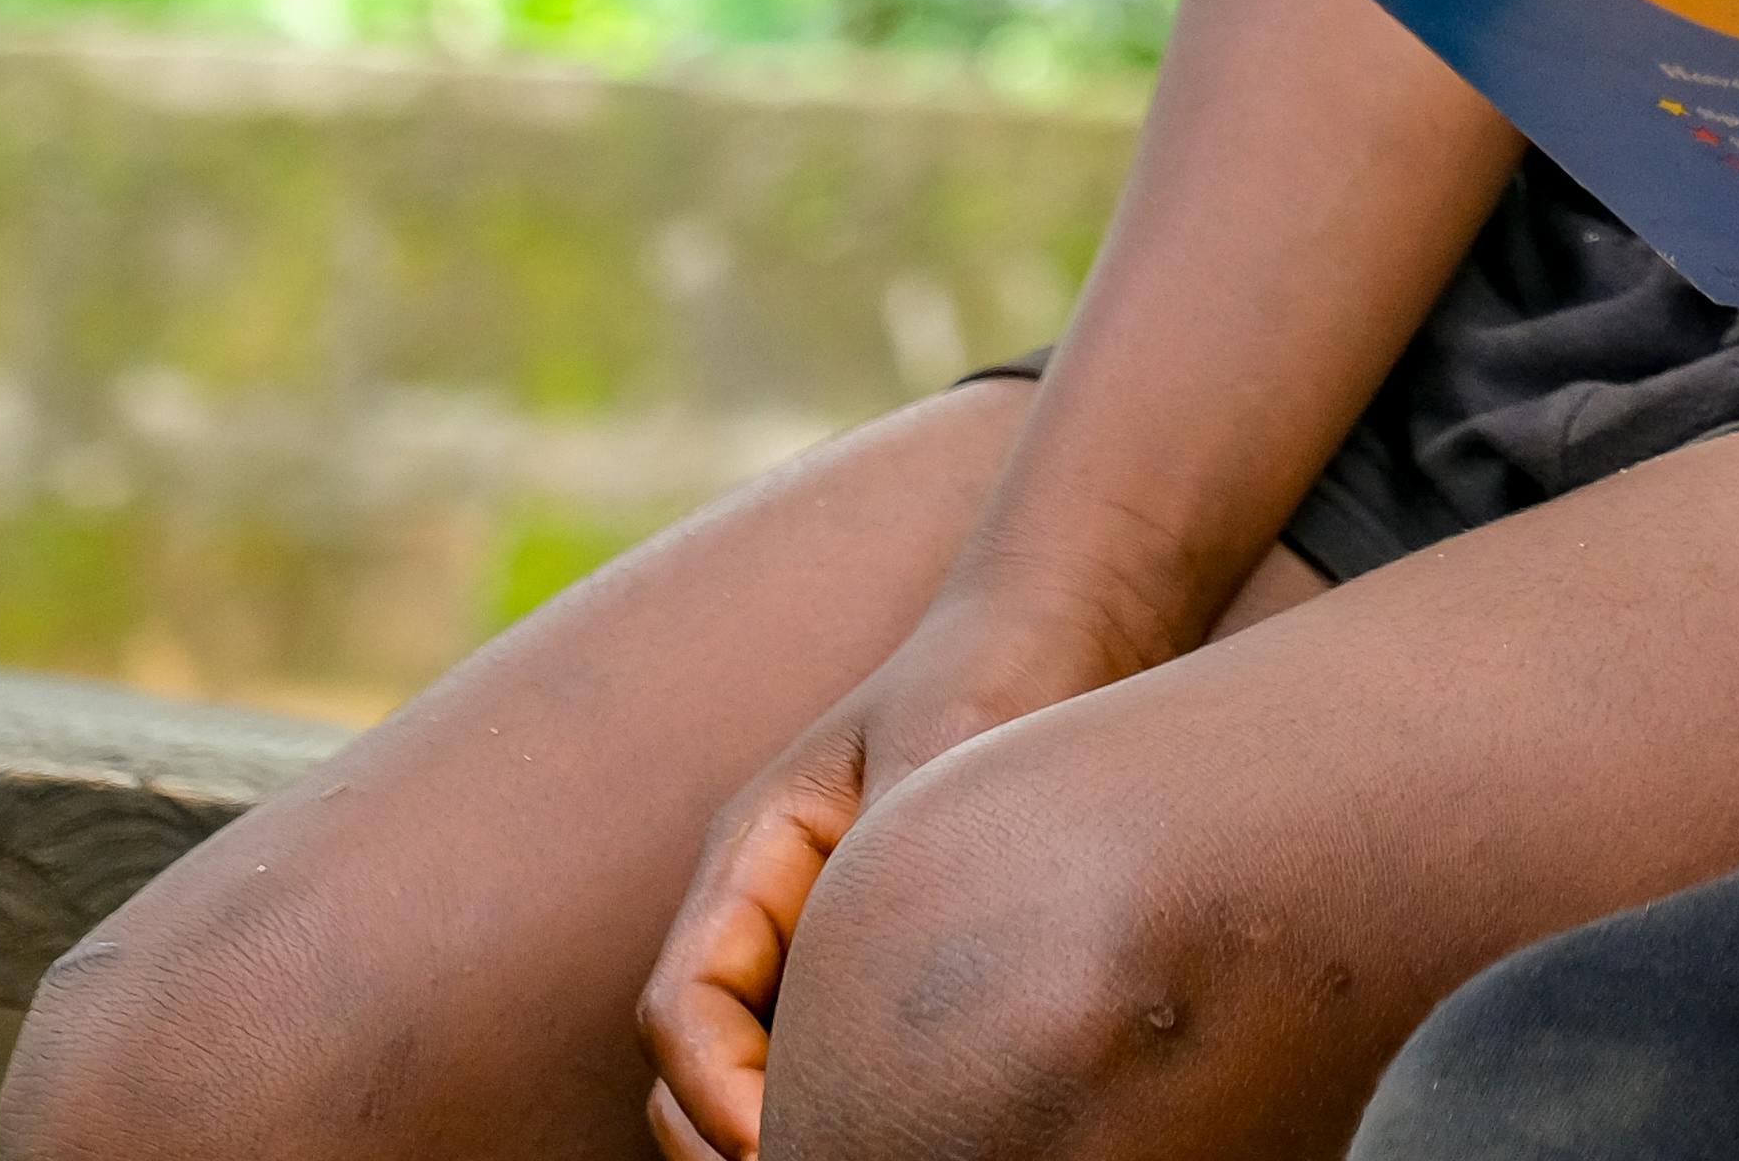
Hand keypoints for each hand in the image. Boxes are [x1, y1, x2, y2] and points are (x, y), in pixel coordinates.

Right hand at [636, 587, 1143, 1155]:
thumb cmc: (996, 675)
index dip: (713, 1089)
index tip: (770, 1143)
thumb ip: (893, 859)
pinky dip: (848, 1104)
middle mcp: (764, 913)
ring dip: (786, 1128)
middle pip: (692, 1066)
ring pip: (752, 1075)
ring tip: (868, 1154)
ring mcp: (812, 944)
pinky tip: (918, 1124)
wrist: (1057, 630)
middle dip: (729, 1137)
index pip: (681, 1005)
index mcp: (752, 860)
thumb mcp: (943, 749)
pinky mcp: (872, 970)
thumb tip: (867, 992)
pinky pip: (829, 1058)